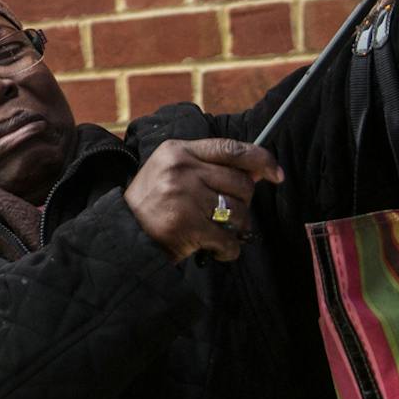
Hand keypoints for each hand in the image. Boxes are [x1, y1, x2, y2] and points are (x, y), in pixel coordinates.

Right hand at [123, 138, 284, 262]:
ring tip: (218, 232)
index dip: (261, 159)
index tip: (277, 173)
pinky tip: (216, 250)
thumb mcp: (172, 172)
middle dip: (243, 203)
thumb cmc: (153, 203)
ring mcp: (183, 196)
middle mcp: (181, 169)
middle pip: (241, 183)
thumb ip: (209, 167)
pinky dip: (228, 250)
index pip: (231, 148)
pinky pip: (228, 239)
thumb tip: (257, 173)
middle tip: (227, 214)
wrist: (122, 233)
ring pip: (239, 212)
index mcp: (178, 150)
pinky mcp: (186, 225)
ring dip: (236, 228)